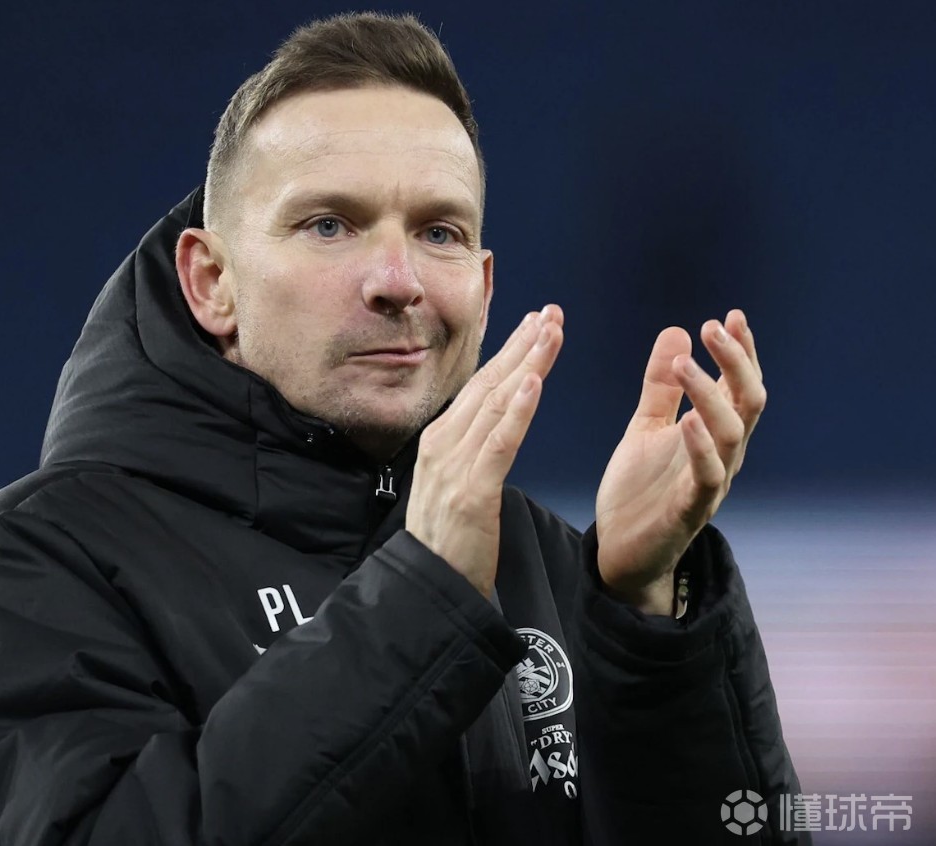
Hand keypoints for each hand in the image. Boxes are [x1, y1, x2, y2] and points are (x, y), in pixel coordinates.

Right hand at [407, 306, 564, 596]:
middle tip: (550, 313)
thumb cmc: (447, 540)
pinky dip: (518, 411)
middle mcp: (443, 445)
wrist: (429, 586)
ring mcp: (454, 466)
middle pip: (489, 385)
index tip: (533, 324)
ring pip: (497, 404)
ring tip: (549, 332)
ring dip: (527, 365)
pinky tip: (534, 383)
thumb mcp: (450, 484)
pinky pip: (499, 443)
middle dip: (521, 346)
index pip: (480, 387)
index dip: (508, 352)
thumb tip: (489, 421)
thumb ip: (467, 450)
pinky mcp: (472, 492)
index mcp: (439, 441)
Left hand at [595, 309, 765, 613]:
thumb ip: (662, 386)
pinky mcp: (690, 510)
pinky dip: (700, 447)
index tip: (730, 315)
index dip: (740, 351)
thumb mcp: (646, 426)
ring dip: (710, 395)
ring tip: (686, 364)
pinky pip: (706, 476)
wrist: (621, 550)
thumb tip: (677, 329)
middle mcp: (723, 455)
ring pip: (731, 434)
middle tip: (714, 327)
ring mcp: (710, 483)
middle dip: (736, 362)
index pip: (739, 385)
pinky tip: (687, 421)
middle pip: (748, 401)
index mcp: (714, 433)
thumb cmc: (640, 489)